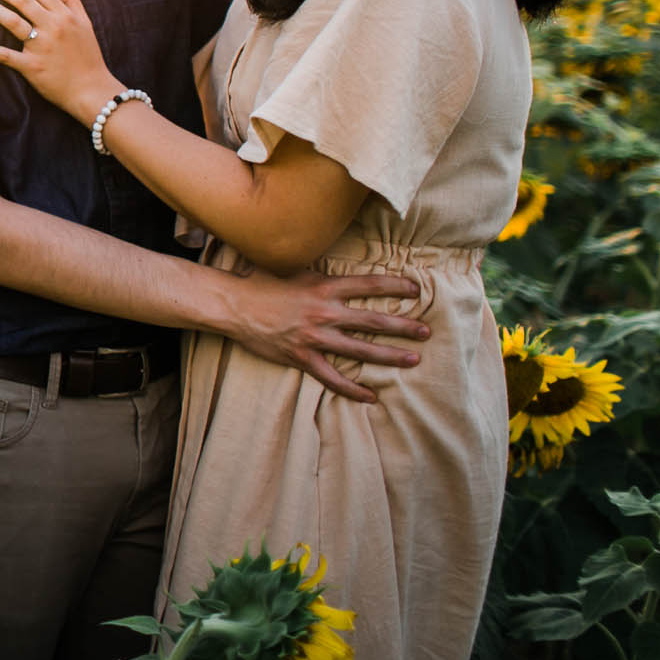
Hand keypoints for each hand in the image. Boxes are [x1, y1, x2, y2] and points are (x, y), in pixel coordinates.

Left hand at [0, 0, 119, 120]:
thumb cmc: (88, 56)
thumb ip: (71, 0)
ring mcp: (41, 47)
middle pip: (22, 0)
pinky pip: (5, 55)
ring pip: (12, 21)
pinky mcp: (32, 67)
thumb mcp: (85, 24)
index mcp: (64, 15)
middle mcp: (53, 27)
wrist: (92, 90)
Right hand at [225, 265, 428, 403]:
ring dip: (390, 356)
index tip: (416, 290)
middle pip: (373, 321)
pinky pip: (333, 378)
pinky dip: (353, 390)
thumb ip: (317, 271)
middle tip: (426, 331)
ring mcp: (314, 337)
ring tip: (413, 359)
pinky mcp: (302, 358)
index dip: (395, 286)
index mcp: (324, 287)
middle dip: (404, 326)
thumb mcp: (292, 269)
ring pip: (361, 350)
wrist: (233, 306)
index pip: (369, 285)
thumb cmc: (259, 283)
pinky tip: (371, 397)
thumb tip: (334, 262)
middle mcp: (324, 312)